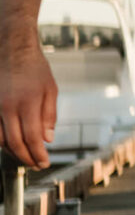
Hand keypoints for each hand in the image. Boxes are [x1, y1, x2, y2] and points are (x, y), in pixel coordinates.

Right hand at [0, 35, 57, 168]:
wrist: (12, 49)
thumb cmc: (34, 68)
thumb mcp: (50, 89)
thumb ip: (49, 115)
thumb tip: (47, 140)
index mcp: (27, 103)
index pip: (32, 138)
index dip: (37, 154)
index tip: (44, 163)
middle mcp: (7, 107)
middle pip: (14, 143)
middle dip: (26, 158)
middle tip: (36, 165)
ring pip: (0, 139)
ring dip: (12, 151)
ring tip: (25, 156)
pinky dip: (0, 140)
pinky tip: (10, 143)